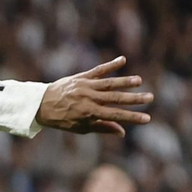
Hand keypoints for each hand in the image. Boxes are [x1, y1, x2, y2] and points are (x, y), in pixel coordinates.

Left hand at [37, 57, 152, 136]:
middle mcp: (89, 99)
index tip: (147, 119)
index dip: (132, 117)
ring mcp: (86, 86)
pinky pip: (98, 70)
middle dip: (134, 99)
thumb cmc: (63, 119)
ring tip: (139, 81)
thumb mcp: (80, 127)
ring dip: (125, 81)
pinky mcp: (81, 77)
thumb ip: (102, 127)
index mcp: (90, 113)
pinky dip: (110, 65)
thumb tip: (122, 132)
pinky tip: (123, 60)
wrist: (41, 105)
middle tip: (150, 98)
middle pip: (116, 98)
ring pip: (109, 83)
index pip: (116, 116)